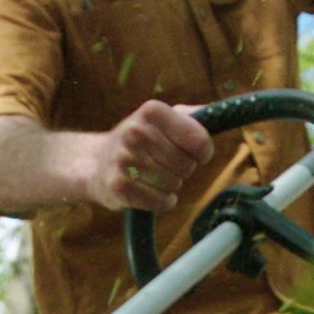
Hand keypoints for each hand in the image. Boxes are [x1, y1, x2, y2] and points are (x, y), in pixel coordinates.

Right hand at [85, 100, 213, 212]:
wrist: (95, 164)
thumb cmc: (136, 142)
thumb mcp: (159, 121)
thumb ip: (190, 116)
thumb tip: (219, 113)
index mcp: (152, 111)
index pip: (199, 141)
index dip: (202, 153)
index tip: (193, 154)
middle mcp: (136, 132)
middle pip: (187, 165)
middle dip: (183, 171)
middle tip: (165, 167)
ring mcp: (125, 160)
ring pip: (174, 185)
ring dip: (170, 187)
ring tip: (155, 179)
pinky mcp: (119, 187)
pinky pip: (160, 203)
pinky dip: (162, 203)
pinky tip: (152, 195)